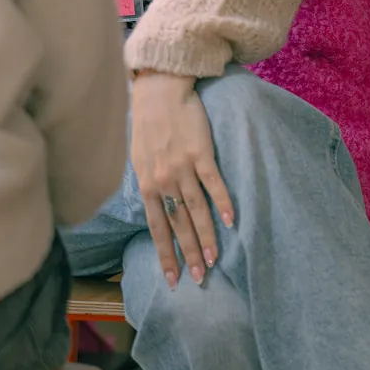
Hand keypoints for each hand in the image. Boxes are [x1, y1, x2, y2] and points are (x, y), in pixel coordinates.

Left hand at [129, 72, 234, 288]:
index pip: (157, 228)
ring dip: (207, 236)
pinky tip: (232, 221)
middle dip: (189, 254)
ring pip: (196, 210)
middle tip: (199, 279)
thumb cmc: (148, 124)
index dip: (166, 255)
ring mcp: (183, 167)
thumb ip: (148, 185)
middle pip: (179, 225)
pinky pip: (214, 183)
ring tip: (215, 260)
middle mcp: (163, 180)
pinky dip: (223, 202)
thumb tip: (153, 209)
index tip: (173, 279)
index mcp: (147, 184)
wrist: (160, 90)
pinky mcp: (201, 153)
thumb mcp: (138, 159)